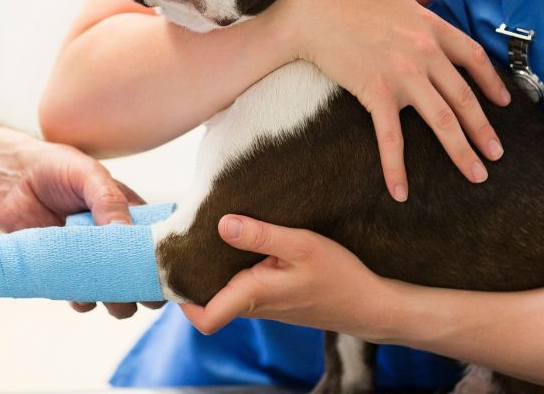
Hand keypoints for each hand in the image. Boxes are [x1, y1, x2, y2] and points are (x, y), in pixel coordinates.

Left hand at [0, 140, 152, 318]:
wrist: (13, 181)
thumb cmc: (58, 169)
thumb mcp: (89, 175)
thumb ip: (109, 200)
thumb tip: (126, 232)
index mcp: (134, 214)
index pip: (161, 242)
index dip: (165, 259)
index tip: (164, 271)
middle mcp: (118, 240)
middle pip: (144, 275)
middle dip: (144, 288)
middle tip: (134, 289)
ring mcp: (94, 260)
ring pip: (118, 294)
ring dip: (117, 302)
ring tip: (107, 294)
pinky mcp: (68, 274)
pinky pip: (84, 299)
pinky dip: (84, 301)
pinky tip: (77, 290)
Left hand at [180, 215, 390, 341]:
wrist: (369, 304)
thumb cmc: (338, 275)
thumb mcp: (301, 245)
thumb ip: (261, 235)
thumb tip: (222, 224)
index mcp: (254, 296)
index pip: (204, 318)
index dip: (181, 299)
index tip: (173, 266)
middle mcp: (254, 305)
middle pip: (209, 300)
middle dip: (194, 274)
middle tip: (186, 238)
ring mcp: (265, 304)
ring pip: (226, 291)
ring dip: (215, 267)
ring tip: (210, 232)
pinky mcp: (276, 298)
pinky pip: (244, 286)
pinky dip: (236, 267)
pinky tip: (243, 241)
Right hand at [284, 0, 509, 200]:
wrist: (308, 6)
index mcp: (429, 25)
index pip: (472, 57)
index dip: (492, 82)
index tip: (503, 102)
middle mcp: (424, 53)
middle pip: (465, 97)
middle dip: (484, 129)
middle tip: (496, 154)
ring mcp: (403, 75)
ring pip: (443, 120)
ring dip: (462, 151)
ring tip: (476, 174)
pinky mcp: (376, 92)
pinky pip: (391, 137)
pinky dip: (397, 167)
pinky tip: (401, 191)